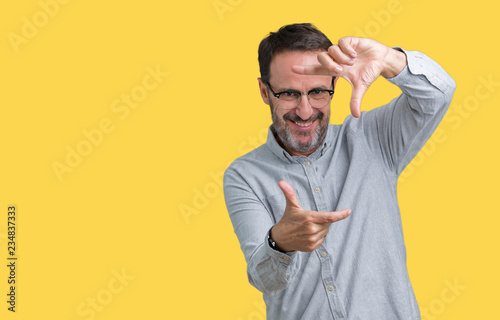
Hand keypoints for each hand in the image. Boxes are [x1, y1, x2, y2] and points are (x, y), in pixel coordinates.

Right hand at [271, 181, 350, 251]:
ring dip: (320, 228)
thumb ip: (289, 193)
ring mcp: (312, 239)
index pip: (329, 217)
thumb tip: (281, 182)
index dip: (341, 214)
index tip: (348, 211)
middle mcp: (312, 229)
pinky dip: (318, 236)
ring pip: (325, 231)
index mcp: (309, 218)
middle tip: (311, 219)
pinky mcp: (312, 247)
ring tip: (308, 227)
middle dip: (323, 220)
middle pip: (328, 223)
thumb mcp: (291, 206)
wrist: (281, 238)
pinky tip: (308, 235)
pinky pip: (322, 240)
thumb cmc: (288, 219)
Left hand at [291, 37, 406, 117]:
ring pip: (331, 50)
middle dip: (329, 65)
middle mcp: (336, 58)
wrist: (382, 61)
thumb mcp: (361, 88)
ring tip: (352, 62)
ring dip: (340, 58)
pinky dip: (347, 50)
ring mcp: (342, 49)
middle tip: (341, 71)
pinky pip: (341, 42)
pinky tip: (354, 54)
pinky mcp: (350, 40)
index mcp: (335, 69)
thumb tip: (355, 116)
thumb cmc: (369, 73)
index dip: (305, 70)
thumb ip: (355, 100)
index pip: (316, 69)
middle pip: (321, 58)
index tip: (292, 69)